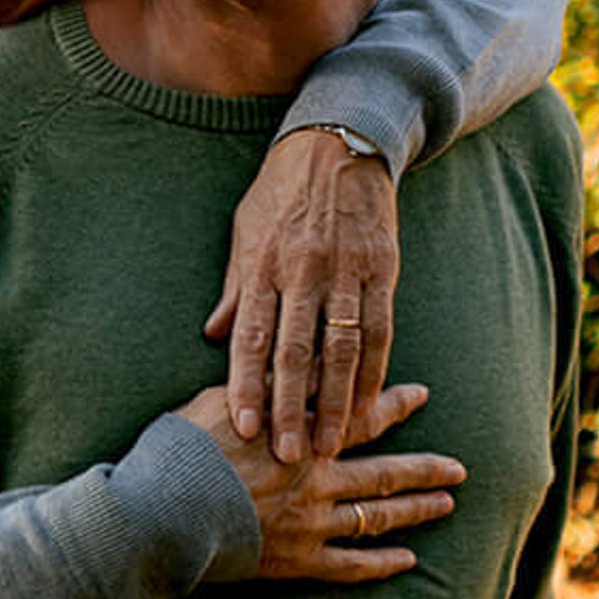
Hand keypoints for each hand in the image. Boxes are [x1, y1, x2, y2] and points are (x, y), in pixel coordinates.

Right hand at [175, 384, 462, 582]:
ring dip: (415, 510)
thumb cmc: (182, 450)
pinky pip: (350, 565)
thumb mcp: (221, 401)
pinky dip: (381, 563)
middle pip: (384, 471)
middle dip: (425, 468)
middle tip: (460, 468)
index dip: (392, 405)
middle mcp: (316, 478)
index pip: (357, 415)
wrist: (163, 510)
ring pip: (376, 516)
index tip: (422, 396)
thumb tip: (285, 357)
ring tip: (446, 505)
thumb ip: (260, 384)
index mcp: (299, 436)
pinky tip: (407, 560)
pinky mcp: (296, 560)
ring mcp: (311, 522)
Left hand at [204, 126, 399, 463]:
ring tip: (331, 445)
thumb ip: (235, 286)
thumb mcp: (244, 229)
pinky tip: (371, 405)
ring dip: (336, 402)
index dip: (247, 385)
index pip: (251, 337)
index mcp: (263, 264)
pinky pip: (380, 330)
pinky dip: (375, 371)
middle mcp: (303, 271)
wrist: (339, 142)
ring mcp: (346, 272)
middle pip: (294, 352)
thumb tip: (214, 334)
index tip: (243, 428)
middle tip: (286, 456)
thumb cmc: (281, 190)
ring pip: (340, 348)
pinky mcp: (383, 269)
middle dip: (290, 408)